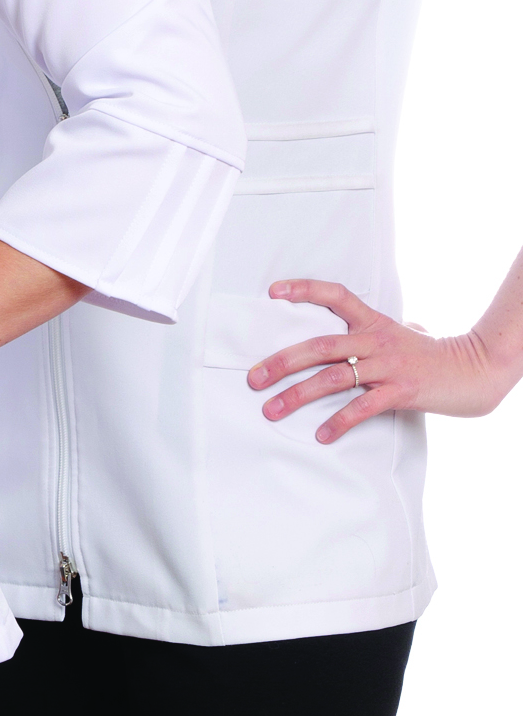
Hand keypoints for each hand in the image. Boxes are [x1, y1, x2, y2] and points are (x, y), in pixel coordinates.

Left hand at [247, 278, 514, 443]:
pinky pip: (364, 407)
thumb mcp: (399, 332)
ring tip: (272, 409)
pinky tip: (321, 435)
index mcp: (372, 321)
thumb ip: (373, 331)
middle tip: (253, 377)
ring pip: (333, 378)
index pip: (335, 294)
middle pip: (320, 345)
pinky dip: (340, 422)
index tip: (273, 292)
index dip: (304, 289)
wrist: (471, 371)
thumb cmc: (429, 353)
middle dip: (281, 361)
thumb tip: (353, 336)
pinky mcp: (401, 392)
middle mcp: (376, 339)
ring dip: (297, 395)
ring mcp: (388, 366)